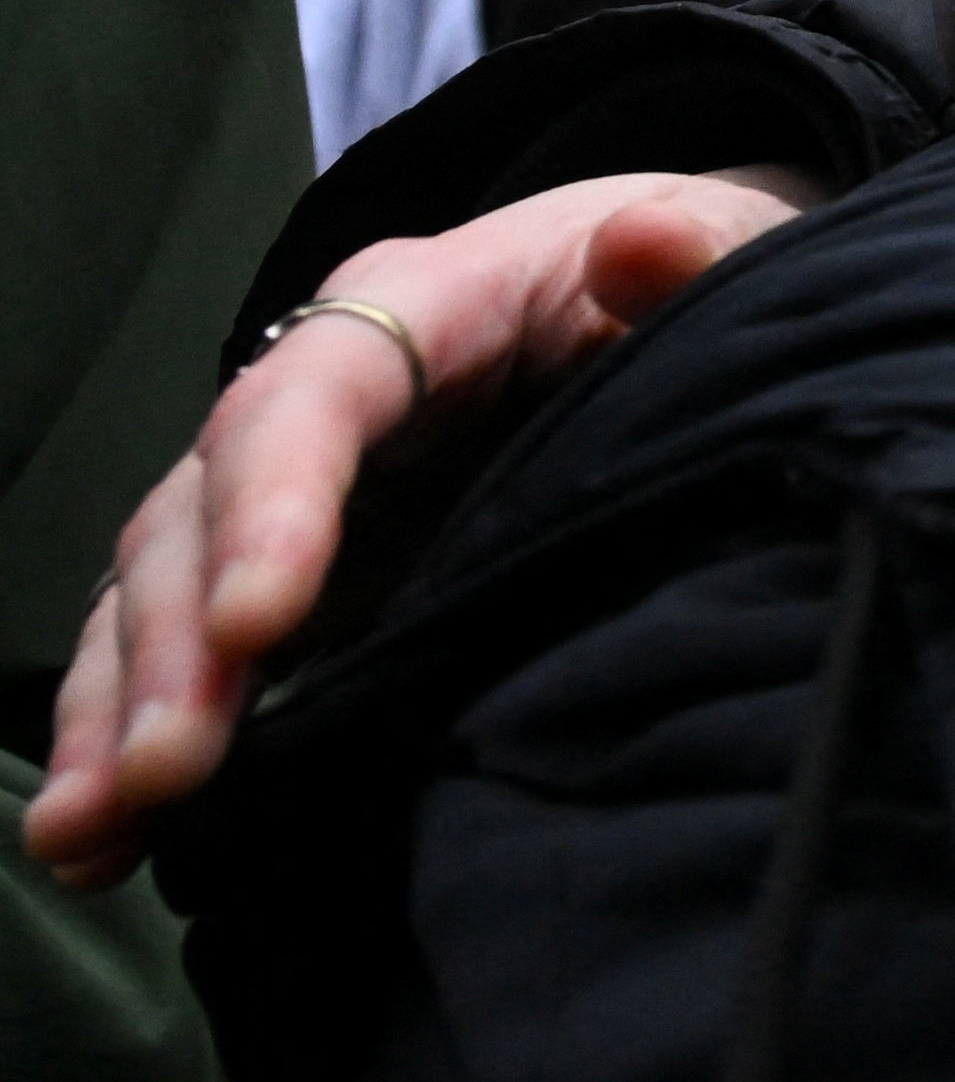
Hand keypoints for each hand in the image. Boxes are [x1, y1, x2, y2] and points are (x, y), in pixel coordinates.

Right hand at [25, 170, 807, 888]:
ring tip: (100, 829)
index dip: (276, 501)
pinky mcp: (298, 569)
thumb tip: (647, 245)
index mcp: (424, 303)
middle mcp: (323, 392)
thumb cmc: (701, 273)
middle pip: (205, 506)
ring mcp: (293, 487)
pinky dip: (138, 729)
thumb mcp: (728, 246)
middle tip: (168, 771)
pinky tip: (108, 837)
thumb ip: (692, 254)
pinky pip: (186, 643)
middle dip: (175, 642)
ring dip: (125, 708)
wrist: (686, 301)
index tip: (257, 621)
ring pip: (161, 587)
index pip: (316, 392)